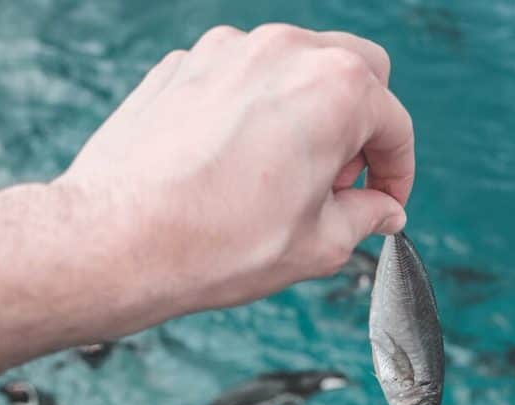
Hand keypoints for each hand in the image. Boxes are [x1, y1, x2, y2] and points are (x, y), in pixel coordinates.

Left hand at [53, 24, 414, 334]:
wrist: (116, 241)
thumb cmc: (218, 245)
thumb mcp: (318, 244)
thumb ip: (366, 218)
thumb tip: (383, 212)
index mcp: (335, 88)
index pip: (395, 124)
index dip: (398, 174)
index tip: (385, 204)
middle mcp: (285, 50)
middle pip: (355, 72)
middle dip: (361, 128)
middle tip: (338, 185)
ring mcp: (227, 50)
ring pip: (294, 68)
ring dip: (306, 113)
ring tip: (282, 176)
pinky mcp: (182, 63)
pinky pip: (239, 77)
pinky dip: (253, 110)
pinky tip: (232, 162)